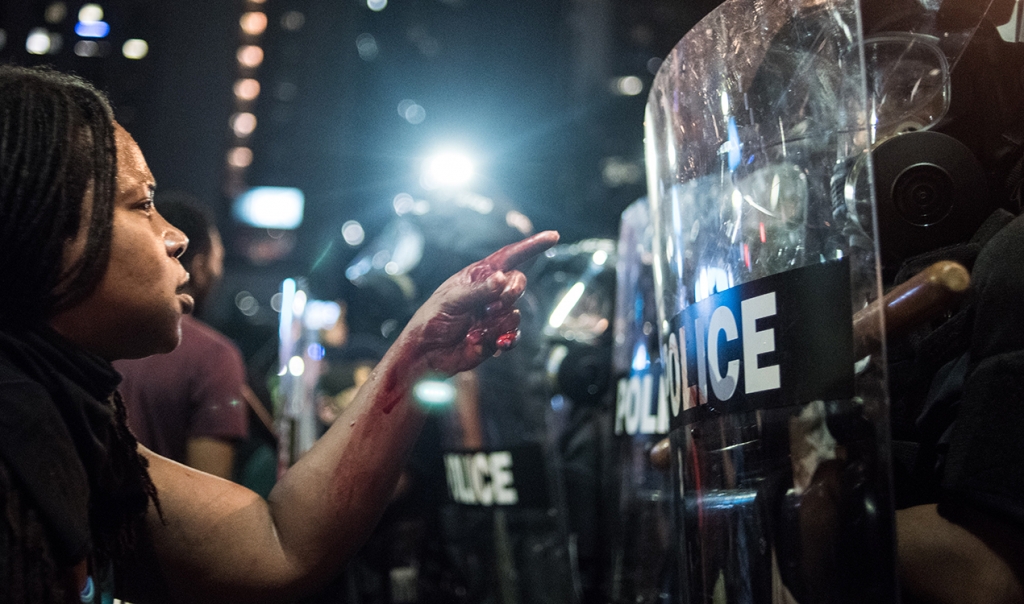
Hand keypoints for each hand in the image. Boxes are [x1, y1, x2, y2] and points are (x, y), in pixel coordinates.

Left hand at [404, 231, 558, 374]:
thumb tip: (501, 278)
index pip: (509, 256)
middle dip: (510, 294)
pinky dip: (507, 339)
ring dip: (498, 323)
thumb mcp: (451, 300)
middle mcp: (489, 293)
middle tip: (492, 306)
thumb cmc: (431, 320)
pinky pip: (514, 334)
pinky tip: (497, 344)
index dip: (531, 246)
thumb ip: (478, 291)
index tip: (552, 237)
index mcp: (477, 276)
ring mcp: (494, 315)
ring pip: (515, 312)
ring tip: (476, 330)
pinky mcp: (497, 336)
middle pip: (518, 283)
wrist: (426, 353)